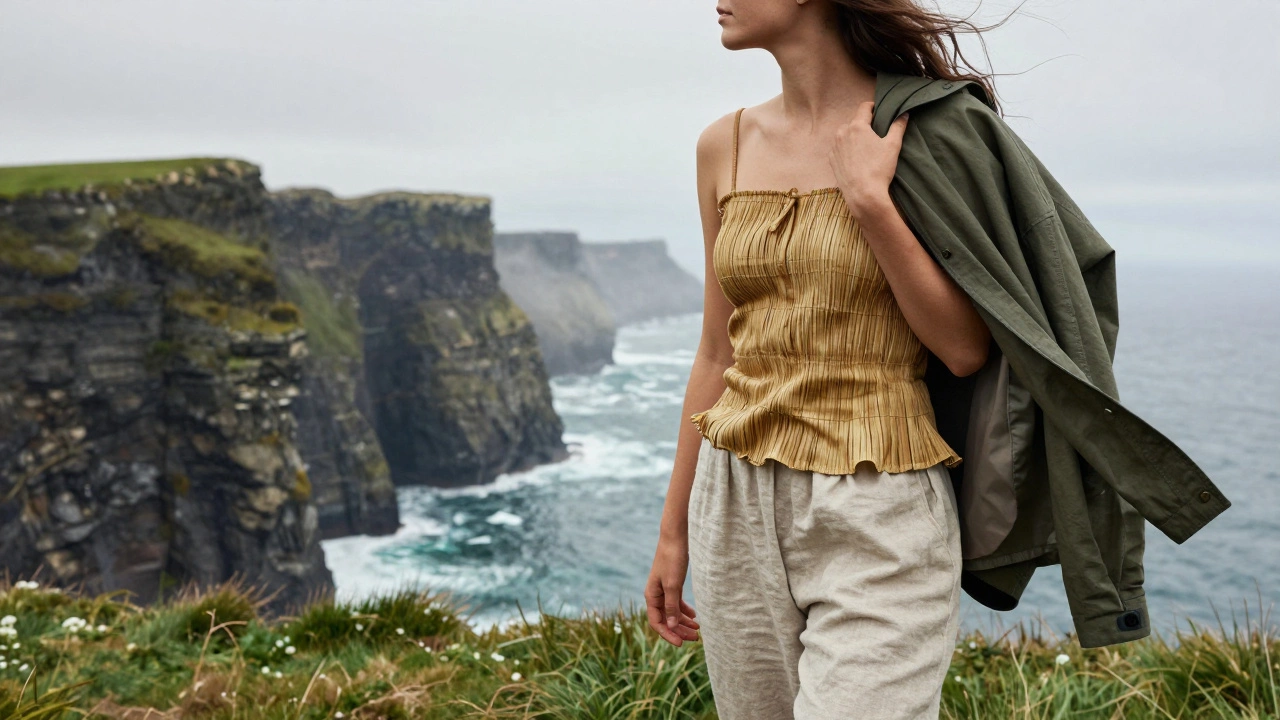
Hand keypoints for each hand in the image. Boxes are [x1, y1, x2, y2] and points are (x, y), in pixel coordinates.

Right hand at [644, 535, 699, 645]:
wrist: (676, 537)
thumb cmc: (672, 559)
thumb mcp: (673, 585)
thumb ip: (671, 606)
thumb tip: (670, 627)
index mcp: (651, 596)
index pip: (657, 623)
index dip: (668, 635)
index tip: (681, 644)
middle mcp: (656, 595)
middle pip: (666, 620)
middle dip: (679, 630)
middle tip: (696, 638)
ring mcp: (664, 590)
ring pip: (672, 612)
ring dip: (683, 622)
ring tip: (698, 630)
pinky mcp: (672, 584)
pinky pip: (677, 603)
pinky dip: (684, 611)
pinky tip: (694, 617)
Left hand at [828, 100, 907, 217]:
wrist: (863, 194)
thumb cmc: (879, 169)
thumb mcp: (893, 146)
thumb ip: (898, 126)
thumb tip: (904, 113)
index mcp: (857, 126)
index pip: (864, 107)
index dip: (873, 107)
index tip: (879, 110)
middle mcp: (842, 133)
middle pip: (854, 121)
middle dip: (864, 124)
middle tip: (875, 133)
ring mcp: (835, 147)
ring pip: (845, 134)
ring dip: (854, 136)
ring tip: (866, 147)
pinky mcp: (832, 160)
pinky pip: (839, 148)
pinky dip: (846, 149)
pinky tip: (856, 158)